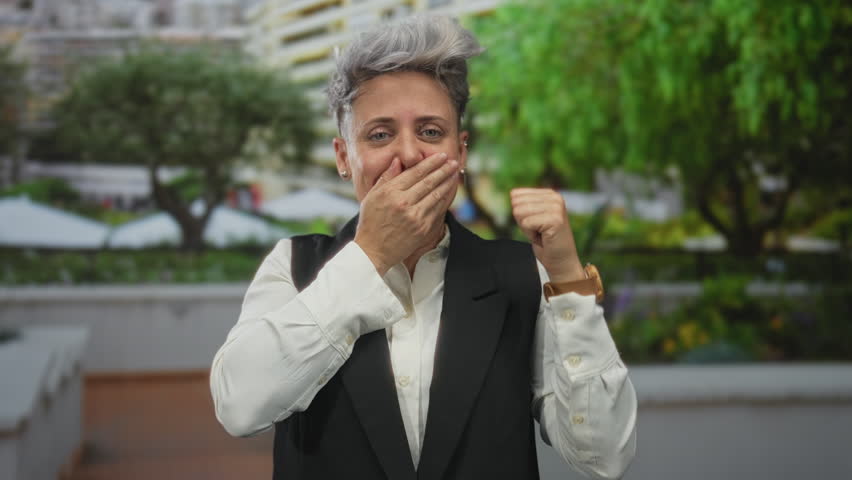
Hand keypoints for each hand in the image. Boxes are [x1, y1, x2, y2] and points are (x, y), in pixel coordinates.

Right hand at [355, 153, 458, 274]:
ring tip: (454, 173)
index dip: (430, 163)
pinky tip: (449, 191)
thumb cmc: (371, 222)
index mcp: (390, 192)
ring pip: (436, 195)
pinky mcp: (423, 229)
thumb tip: (397, 160)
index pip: (415, 173)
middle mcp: (403, 203)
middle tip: (452, 161)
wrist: (373, 251)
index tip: (440, 156)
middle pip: (428, 182)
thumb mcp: (372, 196)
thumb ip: (386, 177)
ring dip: (447, 182)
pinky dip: (445, 198)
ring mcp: (415, 217)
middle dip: (443, 170)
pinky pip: (438, 210)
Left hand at [510, 188, 583, 282]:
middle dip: (523, 222)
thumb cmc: (545, 241)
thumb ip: (523, 204)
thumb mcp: (532, 217)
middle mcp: (555, 197)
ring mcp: (556, 207)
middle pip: (517, 204)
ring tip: (541, 234)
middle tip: (538, 231)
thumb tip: (512, 193)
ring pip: (520, 213)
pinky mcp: (555, 219)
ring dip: (527, 229)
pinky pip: (526, 223)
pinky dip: (531, 235)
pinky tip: (543, 238)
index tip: (535, 224)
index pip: (516, 195)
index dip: (520, 215)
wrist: (561, 261)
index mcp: (549, 194)